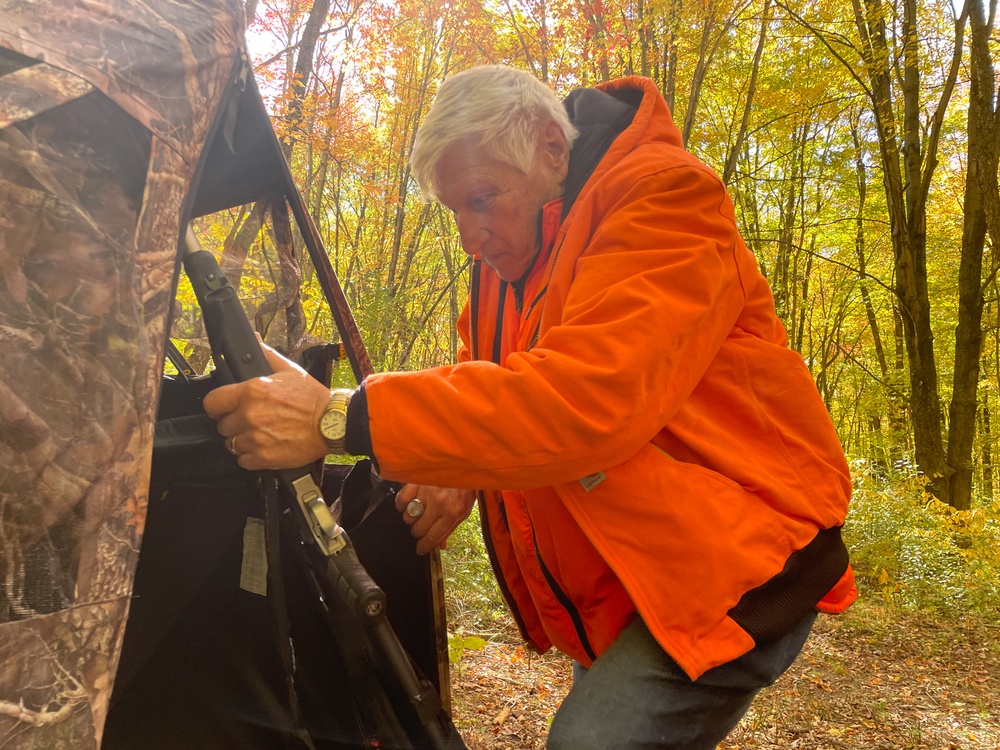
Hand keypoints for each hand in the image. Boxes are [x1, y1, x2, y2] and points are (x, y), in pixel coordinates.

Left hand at [202, 340, 331, 470]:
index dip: (217, 406)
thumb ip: (266, 355)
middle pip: (222, 426)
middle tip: (250, 421)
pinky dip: (251, 456)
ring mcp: (256, 438)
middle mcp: (250, 415)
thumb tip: (254, 339)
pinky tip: (264, 447)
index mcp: (251, 391)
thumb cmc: (312, 398)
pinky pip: (243, 460)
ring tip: (259, 435)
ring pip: (231, 444)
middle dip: (234, 423)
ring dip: (242, 441)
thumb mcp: (289, 370)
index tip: (223, 409)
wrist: (332, 423)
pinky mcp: (264, 457)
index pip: (212, 403)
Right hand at [395, 485, 475, 554]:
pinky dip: (402, 505)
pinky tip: (408, 504)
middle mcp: (438, 504)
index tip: (420, 549)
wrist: (464, 464)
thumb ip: (451, 528)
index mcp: (452, 513)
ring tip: (417, 514)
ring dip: (411, 519)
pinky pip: (402, 499)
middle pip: (418, 529)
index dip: (424, 546)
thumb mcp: (465, 510)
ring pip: (409, 516)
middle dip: (418, 532)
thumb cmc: (465, 488)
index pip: (433, 536)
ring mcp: (426, 492)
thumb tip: (440, 545)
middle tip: (421, 528)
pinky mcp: (417, 482)